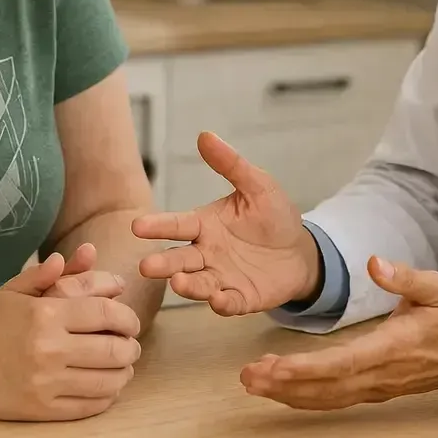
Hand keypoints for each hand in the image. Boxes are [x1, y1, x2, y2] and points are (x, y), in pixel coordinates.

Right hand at [0, 251, 143, 420]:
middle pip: (116, 350)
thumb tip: (87, 252)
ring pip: (109, 381)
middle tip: (131, 345)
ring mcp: (46, 382)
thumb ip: (53, 273)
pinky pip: (90, 406)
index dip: (128, 318)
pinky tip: (105, 386)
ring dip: (124, 373)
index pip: (108, 314)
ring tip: (122, 366)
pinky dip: (106, 396)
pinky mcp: (41, 409)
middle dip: (131, 347)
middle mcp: (49, 349)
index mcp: (46, 314)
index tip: (130, 322)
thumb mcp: (15, 290)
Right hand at [131, 131, 320, 314]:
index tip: (137, 226)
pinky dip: (221, 303)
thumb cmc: (273, 216)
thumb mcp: (257, 186)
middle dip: (163, 263)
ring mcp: (221, 277)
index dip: (158, 226)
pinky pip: (228, 303)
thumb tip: (205, 135)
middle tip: (146, 266)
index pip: (177, 224)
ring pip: (198, 283)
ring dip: (187, 285)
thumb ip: (231, 165)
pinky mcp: (240, 298)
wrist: (300, 251)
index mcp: (205, 225)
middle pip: (180, 259)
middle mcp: (206, 253)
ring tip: (178, 282)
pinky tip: (217, 299)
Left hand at [239, 256, 437, 410]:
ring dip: (289, 394)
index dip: (308, 368)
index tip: (276, 366)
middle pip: (327, 387)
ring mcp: (376, 387)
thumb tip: (375, 262)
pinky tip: (280, 389)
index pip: (344, 363)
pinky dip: (304, 397)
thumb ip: (404, 277)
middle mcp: (381, 374)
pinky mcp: (372, 391)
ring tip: (253, 382)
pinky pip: (334, 399)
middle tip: (248, 377)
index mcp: (393, 347)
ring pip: (327, 398)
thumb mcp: (435, 287)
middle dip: (285, 385)